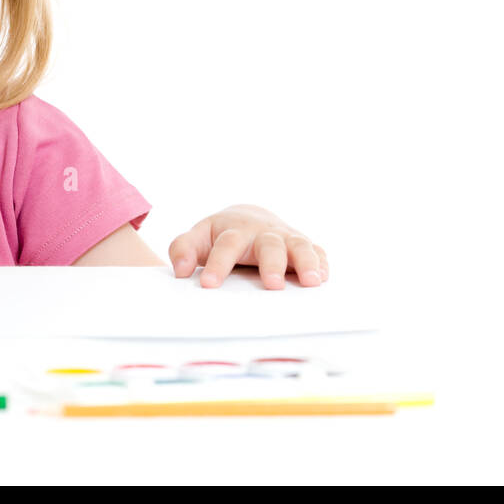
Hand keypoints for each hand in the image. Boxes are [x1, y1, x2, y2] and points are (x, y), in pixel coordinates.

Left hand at [168, 204, 328, 288]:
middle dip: (272, 264)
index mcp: (234, 231)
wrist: (247, 217)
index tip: (209, 284)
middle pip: (269, 245)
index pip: (226, 246)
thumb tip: (181, 270)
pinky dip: (322, 263)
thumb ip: (184, 249)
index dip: (218, 265)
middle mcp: (263, 233)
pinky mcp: (304, 247)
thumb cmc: (221, 234)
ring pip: (299, 246)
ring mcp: (286, 238)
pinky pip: (318, 252)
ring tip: (311, 282)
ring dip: (306, 262)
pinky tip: (323, 278)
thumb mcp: (198, 237)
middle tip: (272, 285)